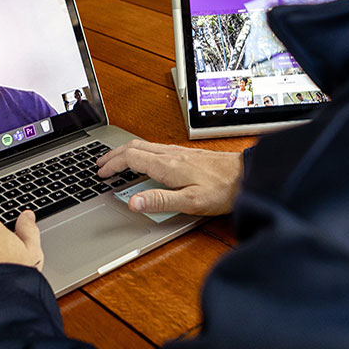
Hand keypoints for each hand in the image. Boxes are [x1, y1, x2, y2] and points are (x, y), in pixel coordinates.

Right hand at [96, 140, 242, 215]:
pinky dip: (141, 153)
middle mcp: (172, 155)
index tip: (100, 172)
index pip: (131, 158)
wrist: (248, 175)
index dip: (112, 164)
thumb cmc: (223, 190)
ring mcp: (180, 152)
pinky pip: (156, 149)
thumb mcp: (190, 202)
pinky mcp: (188, 155)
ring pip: (145, 146)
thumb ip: (159, 201)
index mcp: (167, 165)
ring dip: (127, 152)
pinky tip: (145, 162)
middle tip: (100, 164)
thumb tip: (133, 202)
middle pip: (134, 147)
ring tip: (117, 161)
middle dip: (114, 154)